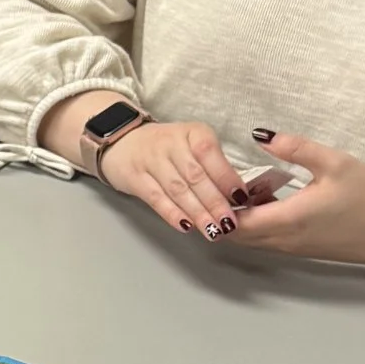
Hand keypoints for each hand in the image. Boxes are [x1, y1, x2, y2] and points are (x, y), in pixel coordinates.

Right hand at [95, 119, 249, 241]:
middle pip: (195, 176)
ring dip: (197, 213)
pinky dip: (172, 214)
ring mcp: (151, 160)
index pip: (210, 154)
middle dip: (215, 202)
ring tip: (212, 231)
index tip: (241, 199)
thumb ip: (213, 165)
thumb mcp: (193, 144)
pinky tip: (186, 226)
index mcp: (193, 132)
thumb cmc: (168, 147)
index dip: (226, 178)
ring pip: (178, 190)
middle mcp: (171, 143)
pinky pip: (156, 199)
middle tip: (229, 223)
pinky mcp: (135, 178)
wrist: (123, 140)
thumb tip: (236, 196)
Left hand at [230, 129, 364, 278]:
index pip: (231, 223)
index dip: (216, 205)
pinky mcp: (300, 248)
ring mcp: (291, 248)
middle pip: (232, 235)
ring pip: (248, 238)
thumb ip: (295, 147)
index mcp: (287, 221)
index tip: (215, 179)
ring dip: (240, 215)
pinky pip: (265, 238)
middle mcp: (283, 241)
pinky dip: (256, 220)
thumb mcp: (334, 162)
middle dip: (222, 210)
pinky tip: (270, 194)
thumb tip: (259, 134)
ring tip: (250, 183)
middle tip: (226, 179)